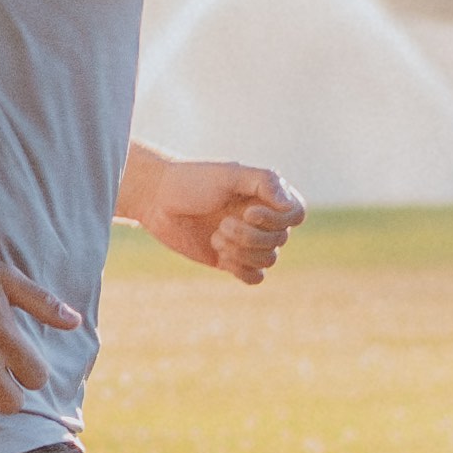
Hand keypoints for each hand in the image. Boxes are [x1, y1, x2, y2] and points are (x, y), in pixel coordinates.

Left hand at [130, 153, 300, 288]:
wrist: (157, 200)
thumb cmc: (192, 181)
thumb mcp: (229, 175)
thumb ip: (264, 183)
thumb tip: (289, 204)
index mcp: (267, 196)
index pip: (296, 214)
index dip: (277, 220)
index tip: (248, 212)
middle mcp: (262, 219)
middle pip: (280, 240)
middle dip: (250, 236)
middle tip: (221, 224)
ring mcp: (248, 241)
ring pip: (269, 260)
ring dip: (242, 252)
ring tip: (216, 236)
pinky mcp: (231, 260)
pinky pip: (254, 277)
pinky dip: (242, 270)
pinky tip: (221, 256)